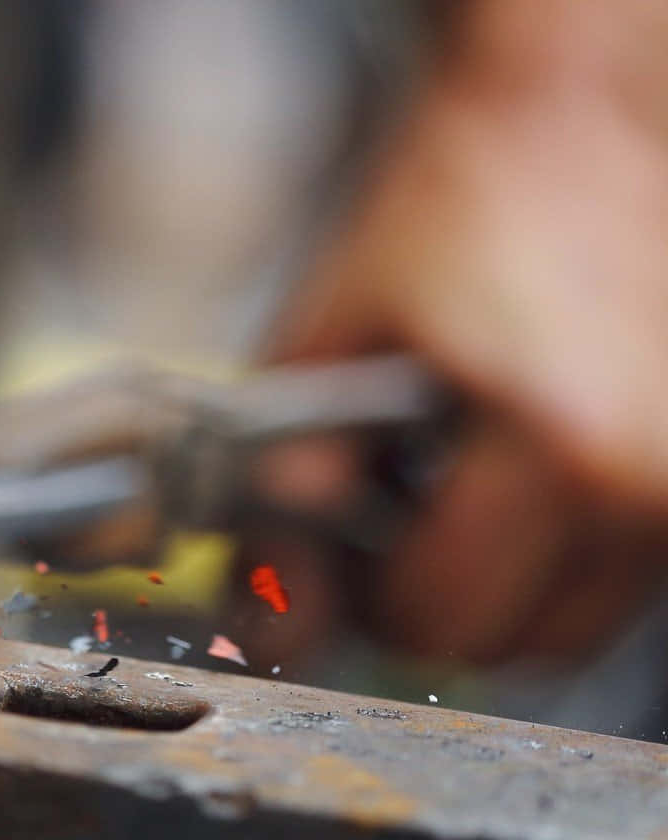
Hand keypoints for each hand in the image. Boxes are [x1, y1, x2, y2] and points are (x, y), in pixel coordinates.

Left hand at [249, 0, 667, 667]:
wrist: (561, 130)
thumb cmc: (447, 219)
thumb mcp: (324, 343)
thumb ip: (284, 481)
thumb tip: (271, 602)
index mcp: (556, 442)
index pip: (439, 620)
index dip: (361, 597)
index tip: (336, 551)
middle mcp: (645, 474)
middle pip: (513, 646)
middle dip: (430, 603)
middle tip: (386, 523)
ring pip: (570, 625)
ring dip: (499, 587)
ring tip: (451, 492)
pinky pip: (615, 575)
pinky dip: (553, 554)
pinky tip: (506, 476)